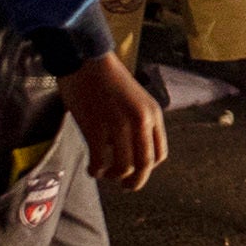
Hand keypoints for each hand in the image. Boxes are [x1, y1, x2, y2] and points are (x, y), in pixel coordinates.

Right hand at [65, 50, 167, 188]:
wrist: (85, 59)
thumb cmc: (107, 79)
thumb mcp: (136, 100)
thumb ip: (139, 124)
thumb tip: (133, 152)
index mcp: (153, 114)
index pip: (159, 154)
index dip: (147, 168)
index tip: (135, 169)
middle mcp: (140, 121)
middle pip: (145, 165)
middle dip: (135, 181)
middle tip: (124, 186)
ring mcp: (118, 125)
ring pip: (123, 167)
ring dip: (113, 176)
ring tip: (103, 173)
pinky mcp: (96, 127)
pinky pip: (100, 161)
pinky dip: (96, 171)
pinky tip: (92, 169)